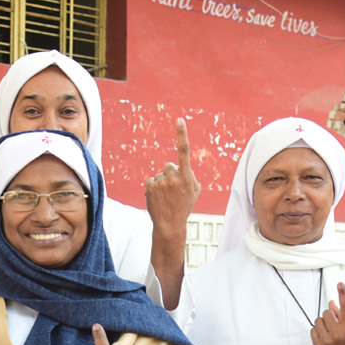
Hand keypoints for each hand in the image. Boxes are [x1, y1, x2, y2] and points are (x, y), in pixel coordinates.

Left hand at [145, 118, 200, 242]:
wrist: (170, 224)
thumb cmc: (185, 206)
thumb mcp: (195, 191)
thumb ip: (190, 175)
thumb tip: (181, 167)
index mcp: (187, 176)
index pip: (184, 151)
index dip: (182, 134)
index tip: (179, 120)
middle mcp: (174, 177)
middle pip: (168, 165)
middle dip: (170, 174)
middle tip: (173, 190)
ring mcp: (161, 182)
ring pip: (159, 175)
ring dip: (162, 183)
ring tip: (166, 198)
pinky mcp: (150, 186)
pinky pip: (151, 181)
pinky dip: (153, 188)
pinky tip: (158, 199)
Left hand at [310, 282, 344, 344]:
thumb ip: (341, 315)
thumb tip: (331, 302)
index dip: (343, 294)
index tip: (340, 284)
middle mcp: (338, 333)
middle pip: (327, 312)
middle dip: (329, 316)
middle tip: (334, 324)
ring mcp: (327, 340)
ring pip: (318, 320)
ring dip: (323, 323)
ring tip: (329, 332)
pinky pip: (313, 329)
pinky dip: (317, 331)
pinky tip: (324, 337)